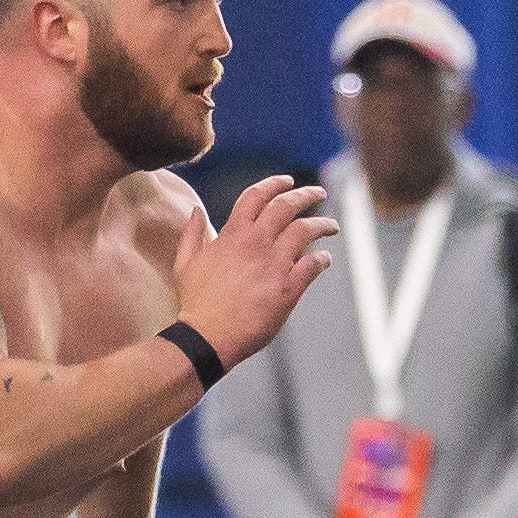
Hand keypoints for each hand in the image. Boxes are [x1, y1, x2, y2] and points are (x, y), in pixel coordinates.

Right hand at [172, 174, 338, 367]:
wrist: (207, 336)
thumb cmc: (195, 302)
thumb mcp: (186, 263)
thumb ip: (192, 233)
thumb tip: (196, 210)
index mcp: (233, 233)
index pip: (257, 195)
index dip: (275, 184)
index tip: (288, 181)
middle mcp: (256, 242)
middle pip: (287, 206)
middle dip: (306, 195)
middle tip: (319, 193)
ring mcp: (274, 264)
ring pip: (306, 230)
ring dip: (322, 224)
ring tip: (332, 226)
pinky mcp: (288, 288)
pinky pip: (313, 264)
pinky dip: (322, 258)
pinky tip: (324, 259)